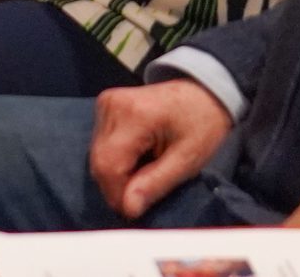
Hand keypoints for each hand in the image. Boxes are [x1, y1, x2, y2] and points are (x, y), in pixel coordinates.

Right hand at [87, 80, 234, 220]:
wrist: (202, 91)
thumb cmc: (201, 123)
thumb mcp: (187, 160)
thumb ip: (155, 184)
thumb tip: (128, 208)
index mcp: (135, 114)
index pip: (109, 165)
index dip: (119, 194)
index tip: (138, 209)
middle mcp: (112, 104)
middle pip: (99, 162)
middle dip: (118, 186)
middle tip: (145, 192)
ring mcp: (106, 102)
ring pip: (96, 156)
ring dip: (116, 174)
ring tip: (145, 172)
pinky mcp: (104, 105)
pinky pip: (99, 145)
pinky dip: (115, 160)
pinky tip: (137, 159)